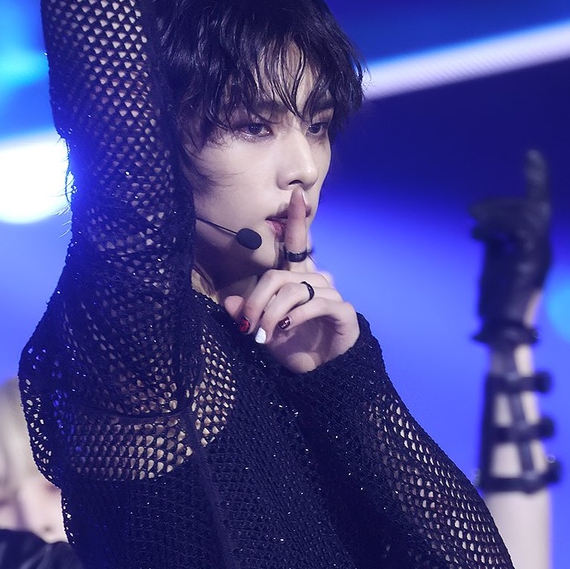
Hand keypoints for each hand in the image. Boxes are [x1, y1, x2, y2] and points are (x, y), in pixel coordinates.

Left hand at [223, 188, 359, 371]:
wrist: (322, 373)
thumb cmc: (294, 346)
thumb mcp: (263, 330)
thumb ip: (246, 314)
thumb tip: (228, 303)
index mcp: (298, 279)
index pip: (297, 244)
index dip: (297, 220)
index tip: (295, 195)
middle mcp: (315, 280)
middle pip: (278, 276)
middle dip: (257, 300)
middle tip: (247, 325)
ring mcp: (330, 293)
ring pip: (294, 290)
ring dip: (273, 313)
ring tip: (263, 334)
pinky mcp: (342, 310)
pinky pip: (315, 304)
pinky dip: (296, 316)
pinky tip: (286, 328)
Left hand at [470, 150, 551, 345]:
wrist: (501, 335)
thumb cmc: (496, 306)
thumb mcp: (493, 267)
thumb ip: (495, 245)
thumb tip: (485, 229)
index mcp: (534, 246)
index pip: (537, 207)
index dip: (536, 180)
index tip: (532, 155)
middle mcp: (543, 247)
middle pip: (535, 206)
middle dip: (505, 199)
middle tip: (472, 209)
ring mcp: (540, 255)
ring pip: (528, 214)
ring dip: (497, 211)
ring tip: (471, 218)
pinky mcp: (532, 263)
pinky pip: (521, 230)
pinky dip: (498, 225)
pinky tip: (478, 234)